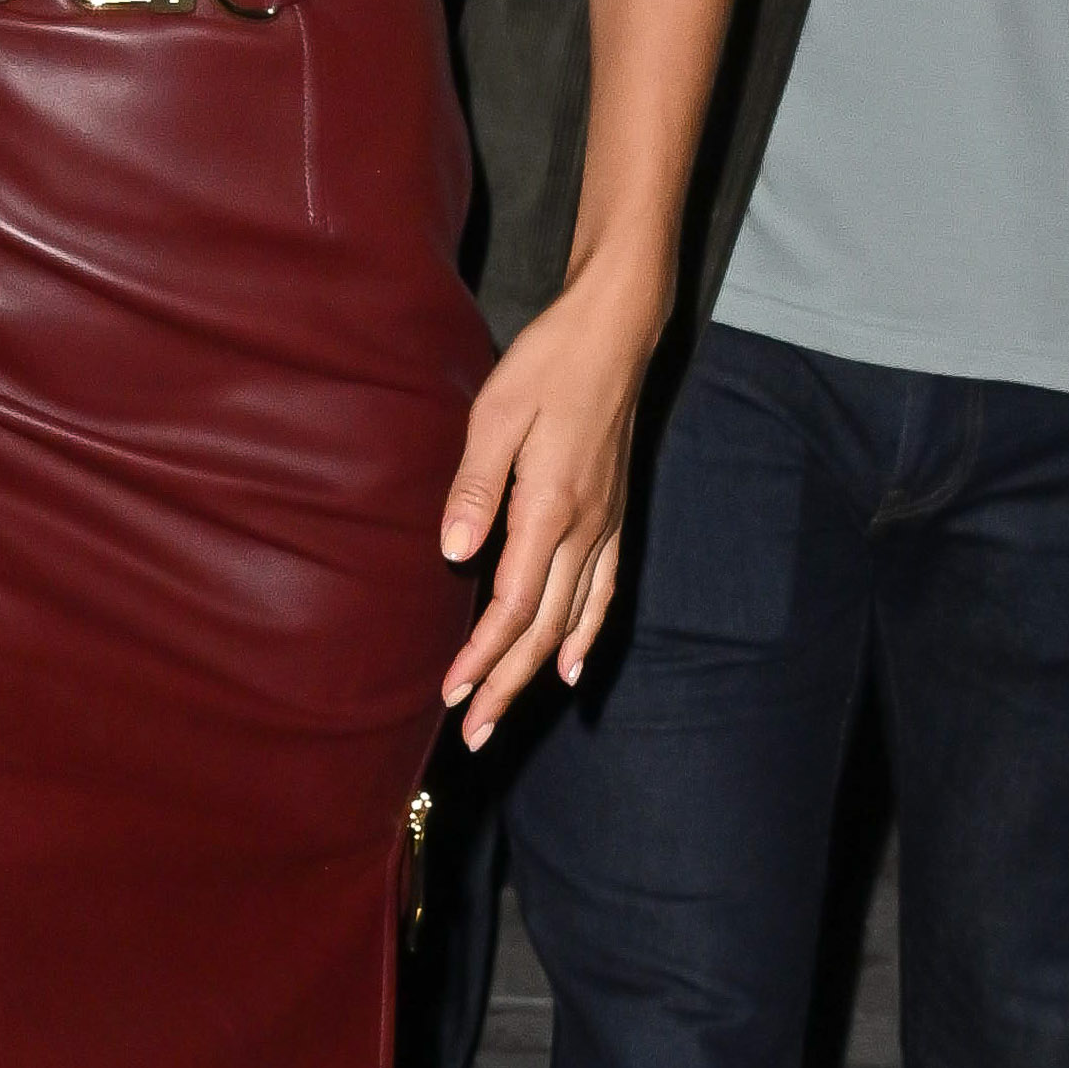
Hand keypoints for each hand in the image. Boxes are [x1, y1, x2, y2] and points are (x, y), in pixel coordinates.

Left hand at [436, 274, 654, 748]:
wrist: (614, 335)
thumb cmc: (546, 366)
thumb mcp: (495, 414)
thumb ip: (474, 487)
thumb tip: (454, 555)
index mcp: (549, 507)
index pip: (513, 605)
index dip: (483, 655)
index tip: (452, 692)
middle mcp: (585, 528)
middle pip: (543, 628)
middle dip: (507, 684)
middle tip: (475, 732)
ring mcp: (606, 526)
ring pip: (574, 619)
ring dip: (538, 669)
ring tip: (510, 710)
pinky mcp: (616, 516)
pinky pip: (605, 591)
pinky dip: (587, 634)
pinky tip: (571, 663)